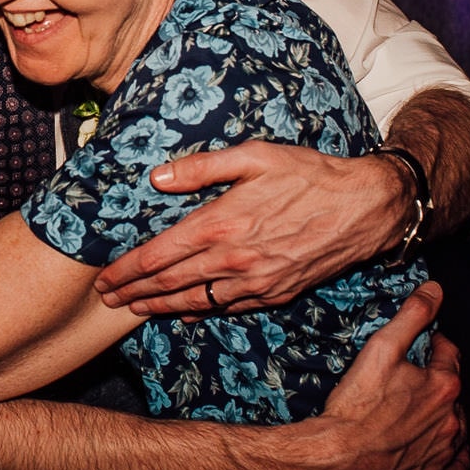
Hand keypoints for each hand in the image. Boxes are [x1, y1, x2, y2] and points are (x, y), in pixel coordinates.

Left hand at [94, 143, 407, 314]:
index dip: (127, 269)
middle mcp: (233, 259)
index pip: (159, 255)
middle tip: (107, 299)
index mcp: (220, 223)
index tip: (105, 278)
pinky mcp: (277, 292)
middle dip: (135, 292)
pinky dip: (202, 312)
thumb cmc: (309, 174)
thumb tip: (158, 177)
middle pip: (170, 283)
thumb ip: (202, 168)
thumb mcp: (254, 155)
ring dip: (161, 307)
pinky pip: (230, 308)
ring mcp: (256, 281)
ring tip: (135, 310)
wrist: (364, 207)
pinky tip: (186, 314)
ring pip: (196, 301)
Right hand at [288, 281, 467, 469]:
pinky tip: (439, 448)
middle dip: (439, 382)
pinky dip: (451, 456)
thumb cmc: (355, 406)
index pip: (449, 354)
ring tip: (423, 411)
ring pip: (458, 428)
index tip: (425, 344)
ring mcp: (444, 453)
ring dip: (446, 417)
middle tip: (415, 379)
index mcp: (444, 386)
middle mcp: (452, 420)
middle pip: (453, 392)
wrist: (335, 461)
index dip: (435, 345)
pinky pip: (455, 467)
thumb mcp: (381, 348)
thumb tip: (435, 289)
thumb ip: (412, 315)